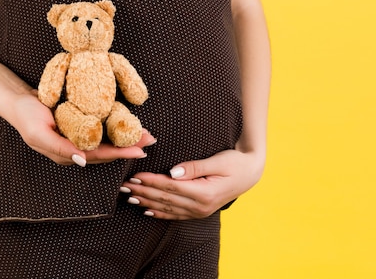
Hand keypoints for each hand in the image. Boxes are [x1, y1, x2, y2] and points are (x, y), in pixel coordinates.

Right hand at [9, 91, 155, 165]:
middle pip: (107, 151)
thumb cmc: (26, 116)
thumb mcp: (39, 133)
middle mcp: (76, 149)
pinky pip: (101, 131)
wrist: (18, 101)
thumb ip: (60, 148)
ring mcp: (78, 138)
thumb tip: (83, 161)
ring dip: (126, 139)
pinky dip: (116, 129)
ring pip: (107, 142)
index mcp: (68, 154)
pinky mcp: (80, 126)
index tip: (139, 151)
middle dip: (129, 147)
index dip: (119, 154)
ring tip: (146, 135)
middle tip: (150, 141)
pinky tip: (129, 126)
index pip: (99, 156)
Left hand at [120, 149, 263, 219]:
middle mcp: (201, 206)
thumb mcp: (217, 161)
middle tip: (124, 187)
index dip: (151, 181)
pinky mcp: (200, 212)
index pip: (171, 187)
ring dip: (147, 202)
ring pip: (168, 208)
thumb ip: (195, 167)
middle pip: (165, 199)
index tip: (135, 176)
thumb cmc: (235, 162)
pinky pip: (176, 215)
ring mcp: (200, 212)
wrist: (251, 173)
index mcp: (204, 192)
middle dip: (143, 192)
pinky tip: (147, 211)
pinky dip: (160, 213)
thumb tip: (173, 172)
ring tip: (130, 198)